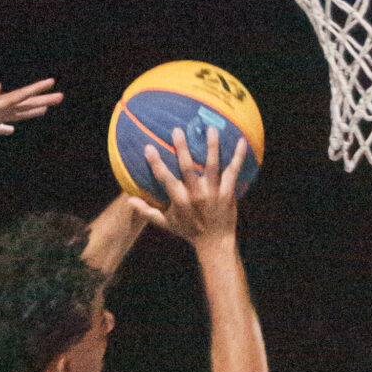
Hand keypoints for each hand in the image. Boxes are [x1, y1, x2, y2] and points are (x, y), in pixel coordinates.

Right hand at [141, 120, 250, 244]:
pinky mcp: (228, 192)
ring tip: (210, 128)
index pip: (165, 179)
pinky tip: (242, 141)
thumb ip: (147, 211)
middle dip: (182, 149)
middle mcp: (196, 194)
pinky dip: (238, 157)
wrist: (215, 243)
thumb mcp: (166, 223)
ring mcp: (213, 192)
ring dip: (211, 146)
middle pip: (188, 168)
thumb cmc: (189, 231)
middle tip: (177, 130)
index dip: (156, 163)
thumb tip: (129, 201)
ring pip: (213, 166)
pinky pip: (233, 171)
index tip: (148, 147)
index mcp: (180, 200)